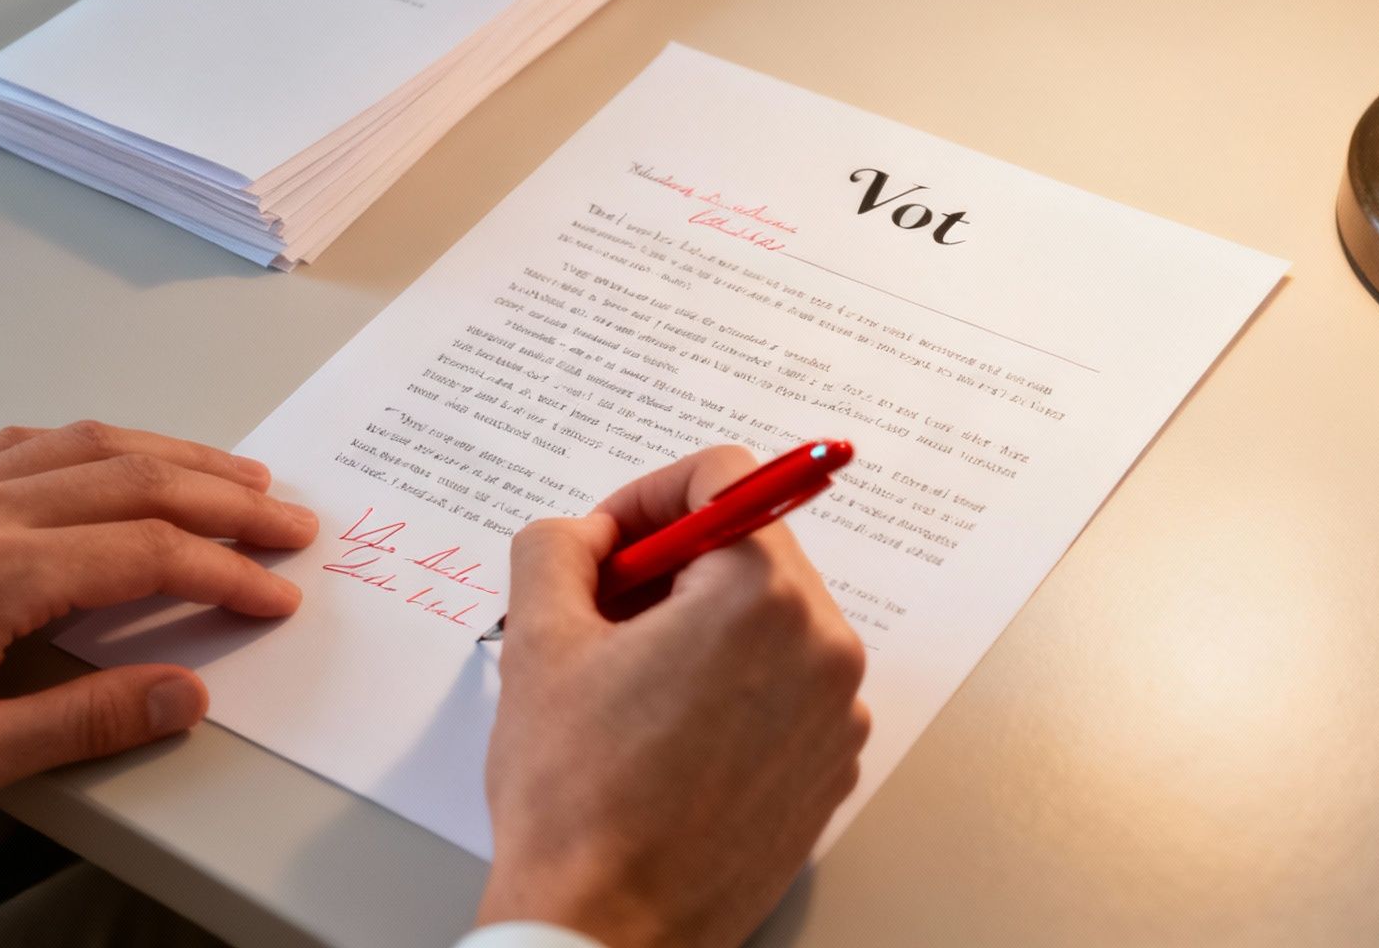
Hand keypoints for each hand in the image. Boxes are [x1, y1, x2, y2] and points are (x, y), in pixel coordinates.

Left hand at [0, 421, 313, 820]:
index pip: (148, 554)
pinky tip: (120, 457)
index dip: (228, 571)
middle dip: (228, 499)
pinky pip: (24, 442)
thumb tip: (185, 694)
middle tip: (290, 520)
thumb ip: (85, 722)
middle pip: (135, 480)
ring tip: (236, 474)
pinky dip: (95, 443)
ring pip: (86, 444)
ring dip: (174, 455)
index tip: (276, 593)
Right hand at [478, 446, 870, 947]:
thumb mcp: (539, 641)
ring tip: (627, 686)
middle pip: (750, 549)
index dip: (649, 496)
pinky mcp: (832, 769)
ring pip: (769, 622)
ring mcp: (839, 714)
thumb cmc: (578, 801)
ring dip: (699, 629)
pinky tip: (666, 734)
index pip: (726, 476)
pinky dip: (733, 688)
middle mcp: (824, 646)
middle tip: (602, 616)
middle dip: (671, 568)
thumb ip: (557, 548)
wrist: (608, 930)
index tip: (610, 541)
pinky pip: (787, 689)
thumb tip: (584, 535)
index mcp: (762, 595)